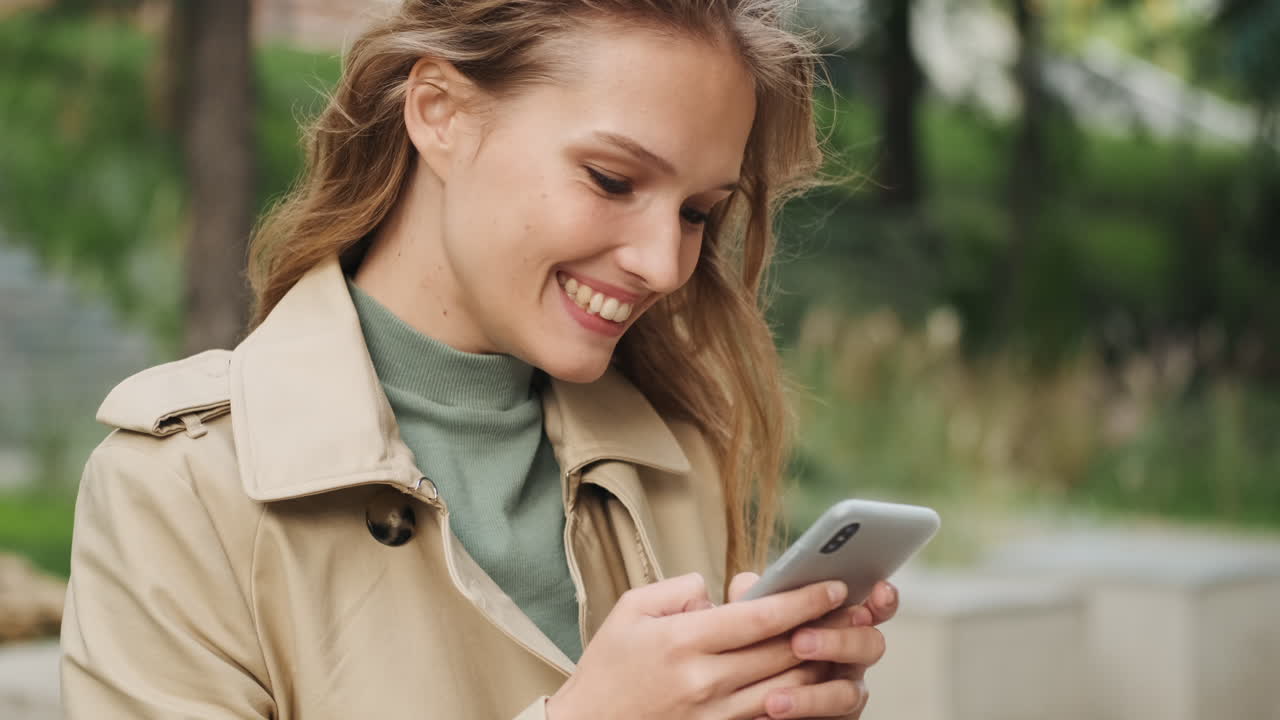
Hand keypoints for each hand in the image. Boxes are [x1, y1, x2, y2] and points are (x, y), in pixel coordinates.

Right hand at [546, 572, 848, 719]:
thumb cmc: (608, 668)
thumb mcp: (630, 610)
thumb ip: (678, 589)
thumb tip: (716, 590)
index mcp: (683, 641)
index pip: (759, 618)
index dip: (802, 600)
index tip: (831, 587)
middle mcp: (705, 680)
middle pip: (783, 652)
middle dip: (823, 629)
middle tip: (851, 610)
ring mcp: (715, 715)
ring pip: (786, 688)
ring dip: (819, 664)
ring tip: (839, 642)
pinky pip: (771, 716)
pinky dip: (797, 697)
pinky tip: (811, 681)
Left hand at [727, 573, 897, 718]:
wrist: (745, 695)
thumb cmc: (758, 649)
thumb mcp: (757, 621)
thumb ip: (759, 602)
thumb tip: (747, 585)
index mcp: (839, 624)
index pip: (871, 608)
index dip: (882, 600)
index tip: (879, 589)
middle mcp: (850, 658)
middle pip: (870, 644)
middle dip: (839, 640)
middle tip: (799, 642)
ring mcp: (845, 692)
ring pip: (848, 693)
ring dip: (812, 695)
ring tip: (774, 700)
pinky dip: (799, 718)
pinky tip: (764, 716)